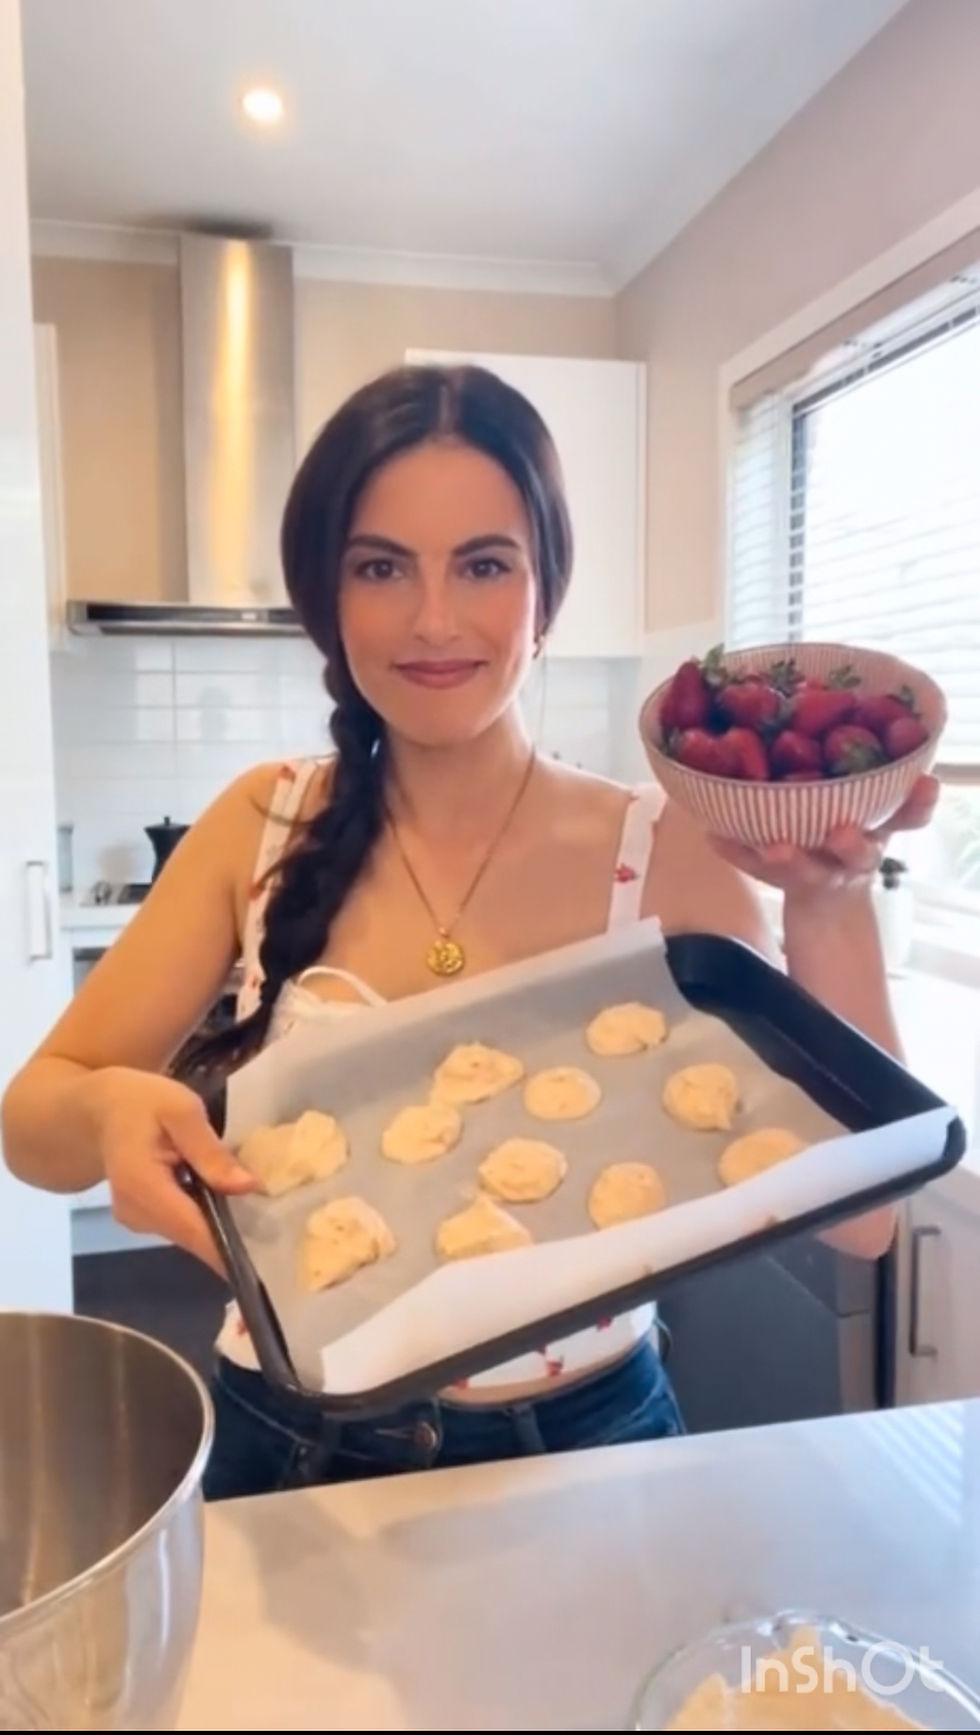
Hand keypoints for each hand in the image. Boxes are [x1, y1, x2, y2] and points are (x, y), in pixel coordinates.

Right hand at [73, 1067, 255, 1273]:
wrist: (102, 1109)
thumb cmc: (143, 1102)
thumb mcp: (181, 1110)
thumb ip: (210, 1151)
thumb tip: (247, 1187)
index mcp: (143, 1187)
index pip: (193, 1231)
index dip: (230, 1248)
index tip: (268, 1259)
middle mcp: (135, 1214)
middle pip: (194, 1238)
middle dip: (234, 1234)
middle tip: (277, 1224)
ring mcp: (136, 1221)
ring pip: (190, 1235)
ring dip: (220, 1225)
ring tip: (257, 1208)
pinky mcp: (142, 1219)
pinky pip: (182, 1226)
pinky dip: (205, 1216)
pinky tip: (224, 1198)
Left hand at [709, 775, 938, 904]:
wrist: (826, 899)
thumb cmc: (844, 834)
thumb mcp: (869, 811)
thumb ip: (874, 782)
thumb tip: (873, 733)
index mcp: (879, 830)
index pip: (908, 817)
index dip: (919, 803)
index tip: (926, 784)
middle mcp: (853, 855)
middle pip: (859, 854)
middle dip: (851, 843)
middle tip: (841, 832)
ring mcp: (820, 873)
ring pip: (808, 872)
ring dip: (790, 859)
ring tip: (773, 848)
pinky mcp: (783, 883)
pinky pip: (756, 869)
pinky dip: (737, 853)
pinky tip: (715, 836)